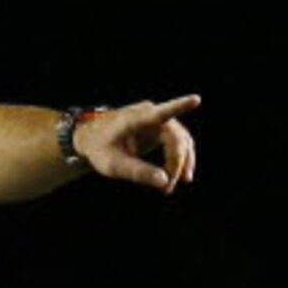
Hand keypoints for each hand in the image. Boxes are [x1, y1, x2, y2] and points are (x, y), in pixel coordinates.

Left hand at [73, 96, 200, 190]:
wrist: (92, 138)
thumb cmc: (100, 149)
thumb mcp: (114, 165)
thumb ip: (138, 172)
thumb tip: (164, 181)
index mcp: (136, 119)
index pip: (162, 112)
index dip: (180, 106)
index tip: (195, 99)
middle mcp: (150, 114)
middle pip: (176, 137)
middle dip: (176, 163)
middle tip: (167, 188)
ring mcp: (158, 119)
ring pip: (181, 140)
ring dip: (181, 163)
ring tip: (170, 186)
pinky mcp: (160, 128)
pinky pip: (178, 142)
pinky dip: (179, 159)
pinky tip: (174, 176)